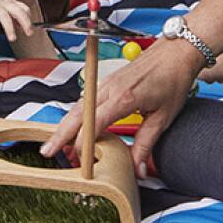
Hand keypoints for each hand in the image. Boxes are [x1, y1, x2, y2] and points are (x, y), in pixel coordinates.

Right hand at [0, 0, 34, 45]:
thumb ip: (12, 10)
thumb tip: (21, 25)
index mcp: (9, 1)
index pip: (23, 8)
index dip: (28, 18)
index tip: (30, 29)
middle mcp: (3, 3)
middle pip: (17, 11)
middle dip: (25, 22)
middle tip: (29, 33)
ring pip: (4, 16)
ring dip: (10, 28)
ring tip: (12, 38)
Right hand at [41, 38, 194, 176]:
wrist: (175, 52)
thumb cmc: (172, 79)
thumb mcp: (163, 118)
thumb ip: (146, 144)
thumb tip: (139, 170)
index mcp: (123, 97)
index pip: (94, 122)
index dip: (84, 142)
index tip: (78, 161)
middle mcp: (109, 88)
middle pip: (77, 113)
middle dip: (61, 133)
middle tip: (47, 151)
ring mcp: (106, 82)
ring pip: (78, 105)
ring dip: (66, 124)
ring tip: (56, 144)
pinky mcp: (107, 81)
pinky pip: (85, 99)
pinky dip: (76, 114)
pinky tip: (73, 126)